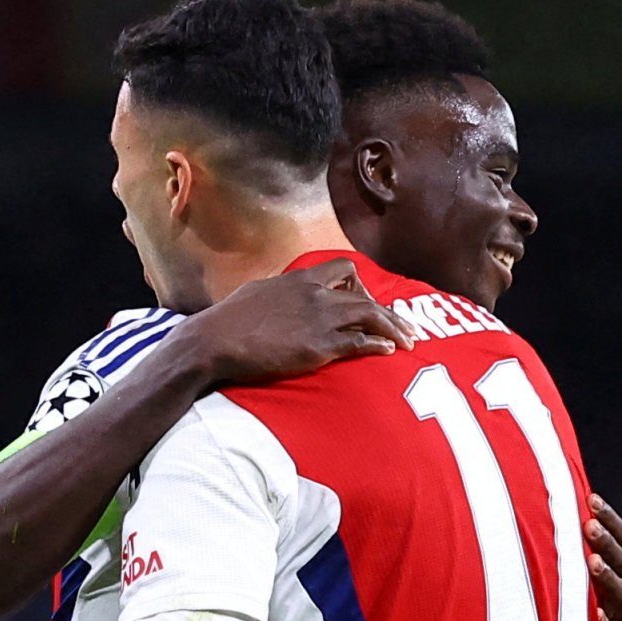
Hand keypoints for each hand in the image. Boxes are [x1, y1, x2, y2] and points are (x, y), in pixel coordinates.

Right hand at [181, 257, 408, 387]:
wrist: (214, 342)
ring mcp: (318, 319)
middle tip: (403, 326)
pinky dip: (377, 345)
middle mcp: (314, 294)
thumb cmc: (226, 322)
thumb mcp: (255, 294)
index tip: (367, 300)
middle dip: (387, 311)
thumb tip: (278, 298)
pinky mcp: (318, 346)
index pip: (343, 269)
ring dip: (392, 328)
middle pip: (365, 295)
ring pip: (370, 315)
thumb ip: (276, 294)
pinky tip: (388, 351)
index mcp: (298, 279)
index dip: (361, 285)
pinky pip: (359, 342)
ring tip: (407, 341)